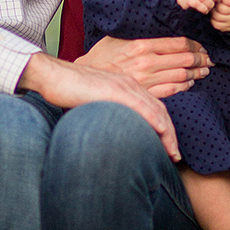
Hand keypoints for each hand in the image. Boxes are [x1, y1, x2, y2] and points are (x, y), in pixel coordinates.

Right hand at [17, 52, 180, 160]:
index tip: (168, 145)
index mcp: (126, 85)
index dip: (164, 127)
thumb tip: (111, 132)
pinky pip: (142, 107)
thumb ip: (107, 111)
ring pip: (156, 110)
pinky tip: (162, 134)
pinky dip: (155, 121)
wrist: (53, 75)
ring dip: (167, 133)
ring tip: (172, 152)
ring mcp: (124, 86)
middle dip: (171, 134)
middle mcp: (130, 84)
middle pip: (160, 110)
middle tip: (175, 154)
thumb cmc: (68, 89)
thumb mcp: (94, 101)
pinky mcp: (115, 90)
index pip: (153, 107)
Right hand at [77, 33, 210, 98]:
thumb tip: (155, 34)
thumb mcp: (118, 39)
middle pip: (185, 58)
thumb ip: (138, 37)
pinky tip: (189, 84)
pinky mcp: (142, 95)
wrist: (78, 78)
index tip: (202, 48)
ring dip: (197, 74)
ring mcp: (145, 80)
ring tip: (204, 72)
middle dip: (201, 59)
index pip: (179, 43)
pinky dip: (184, 87)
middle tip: (209, 61)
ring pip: (182, 75)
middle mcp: (146, 61)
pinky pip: (171, 91)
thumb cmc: (98, 58)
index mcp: (142, 44)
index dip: (196, 46)